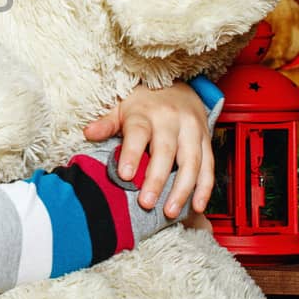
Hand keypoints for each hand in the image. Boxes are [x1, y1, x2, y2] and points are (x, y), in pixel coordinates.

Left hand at [83, 82, 213, 216]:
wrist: (177, 86)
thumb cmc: (144, 102)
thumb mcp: (121, 106)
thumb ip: (107, 122)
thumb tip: (89, 132)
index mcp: (146, 113)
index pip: (138, 133)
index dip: (132, 154)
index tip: (125, 175)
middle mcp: (171, 120)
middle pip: (166, 151)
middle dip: (157, 179)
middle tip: (147, 203)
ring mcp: (192, 130)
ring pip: (191, 161)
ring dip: (182, 189)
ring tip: (170, 212)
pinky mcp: (206, 139)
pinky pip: (209, 165)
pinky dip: (205, 188)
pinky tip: (197, 206)